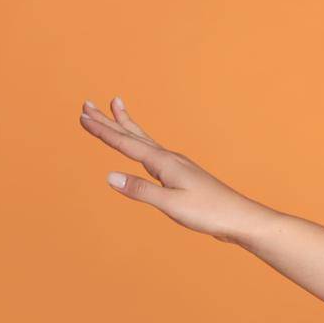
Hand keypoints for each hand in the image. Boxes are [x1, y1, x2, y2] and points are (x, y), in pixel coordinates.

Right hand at [77, 96, 271, 244]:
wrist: (240, 219)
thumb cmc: (209, 213)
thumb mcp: (171, 204)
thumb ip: (140, 190)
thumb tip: (110, 177)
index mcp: (164, 163)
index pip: (126, 144)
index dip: (103, 131)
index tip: (83, 116)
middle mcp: (169, 159)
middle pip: (132, 135)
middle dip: (109, 121)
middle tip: (88, 104)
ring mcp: (177, 166)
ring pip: (144, 140)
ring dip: (126, 125)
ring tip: (116, 107)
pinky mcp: (182, 176)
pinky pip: (154, 153)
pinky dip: (141, 144)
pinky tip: (142, 147)